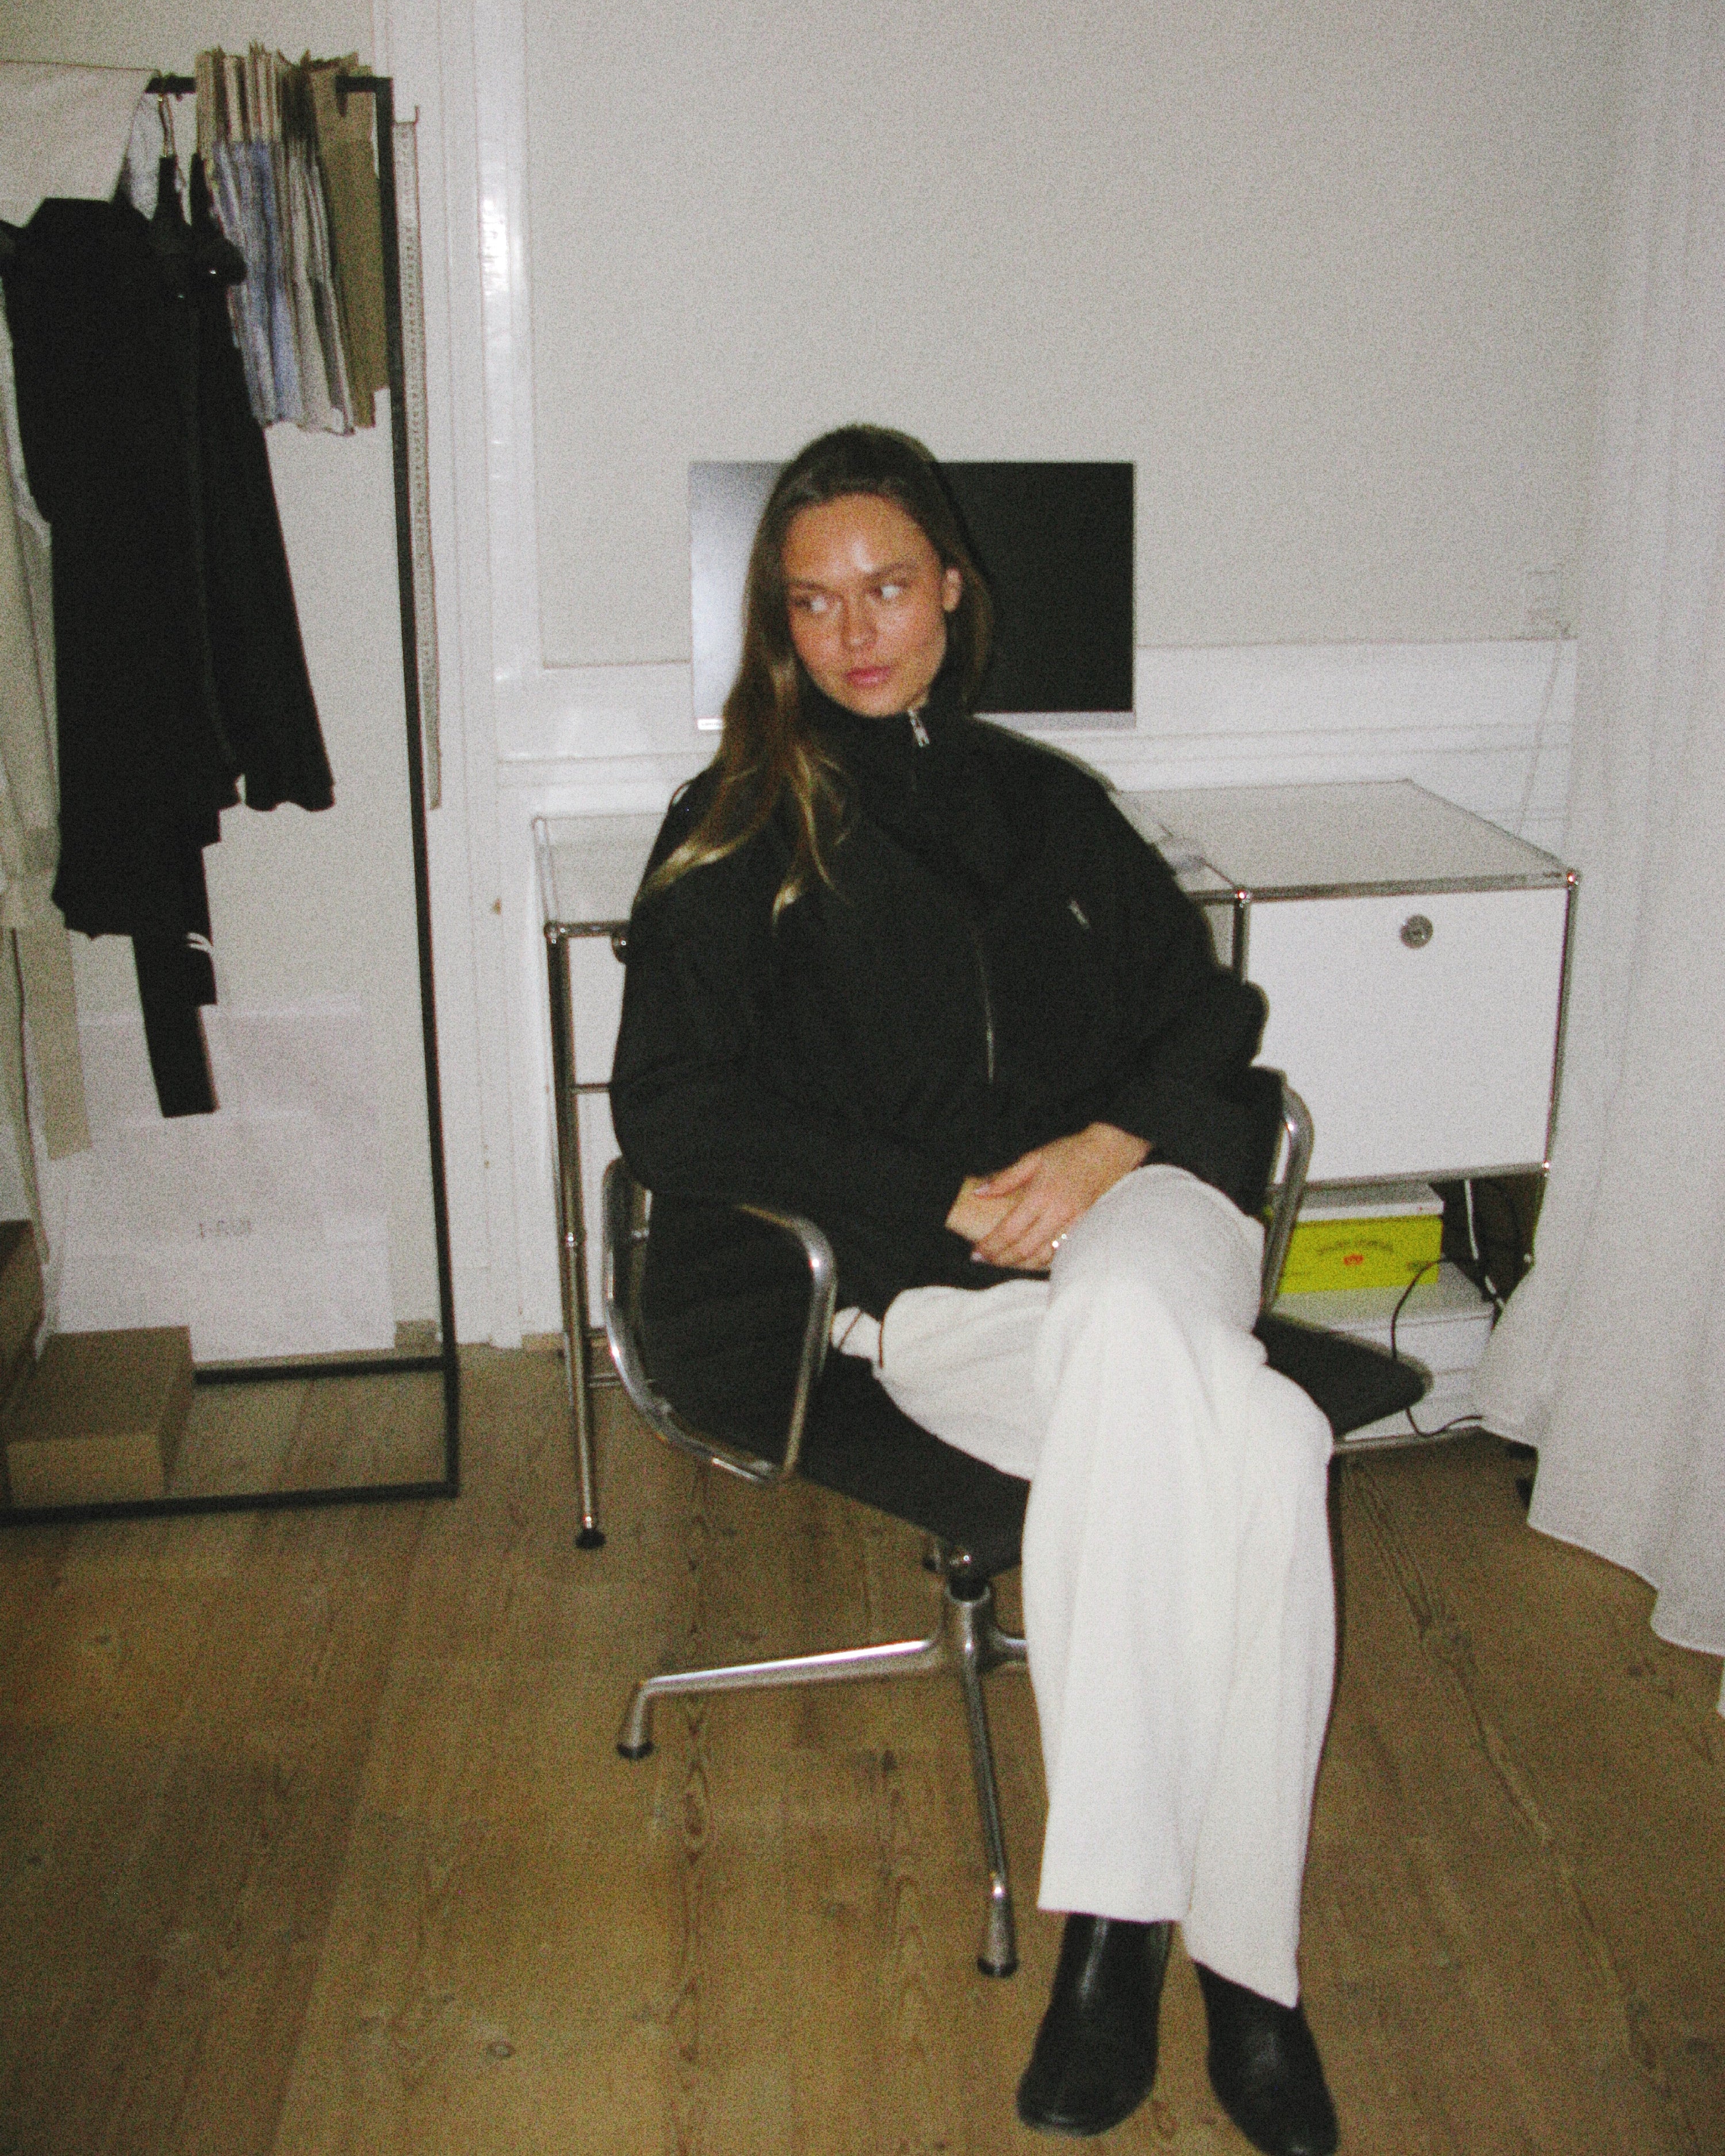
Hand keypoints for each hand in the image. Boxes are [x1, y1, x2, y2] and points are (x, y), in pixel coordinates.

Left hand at [959, 1123, 1150, 1270]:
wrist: (1109, 1151)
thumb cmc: (1069, 1152)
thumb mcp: (1034, 1158)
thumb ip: (1005, 1178)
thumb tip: (978, 1192)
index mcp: (1041, 1195)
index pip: (1010, 1230)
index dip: (991, 1245)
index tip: (976, 1253)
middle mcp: (1058, 1213)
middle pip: (1024, 1248)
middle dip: (1001, 1258)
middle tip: (986, 1261)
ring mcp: (1075, 1223)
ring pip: (1043, 1255)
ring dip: (1021, 1263)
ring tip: (1004, 1261)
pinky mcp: (1087, 1227)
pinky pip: (1062, 1251)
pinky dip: (1044, 1259)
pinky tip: (1031, 1259)